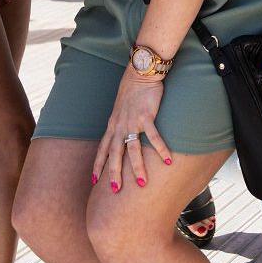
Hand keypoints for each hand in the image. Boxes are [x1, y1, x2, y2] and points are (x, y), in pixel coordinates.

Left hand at [92, 69, 174, 193]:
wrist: (139, 73)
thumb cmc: (132, 91)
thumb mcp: (120, 110)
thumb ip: (120, 124)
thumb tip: (121, 136)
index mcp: (112, 125)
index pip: (102, 149)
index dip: (98, 165)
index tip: (94, 181)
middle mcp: (119, 125)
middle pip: (115, 154)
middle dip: (114, 173)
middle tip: (116, 190)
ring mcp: (132, 121)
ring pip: (132, 149)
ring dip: (137, 167)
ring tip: (142, 184)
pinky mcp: (146, 116)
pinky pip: (153, 136)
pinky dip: (161, 149)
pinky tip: (167, 161)